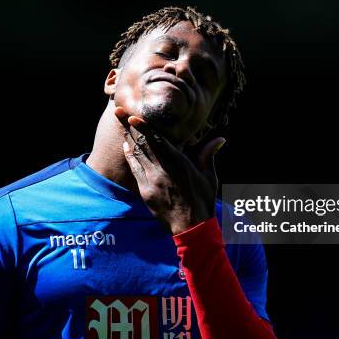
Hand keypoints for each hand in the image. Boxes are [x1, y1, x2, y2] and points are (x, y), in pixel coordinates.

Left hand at [115, 106, 225, 234]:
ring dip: (128, 138)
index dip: (143, 127)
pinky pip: (135, 170)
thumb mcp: (209, 176)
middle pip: (142, 143)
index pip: (158, 140)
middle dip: (129, 127)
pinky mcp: (145, 191)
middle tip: (118, 111)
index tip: (133, 116)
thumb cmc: (202, 200)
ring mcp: (152, 180)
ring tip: (120, 125)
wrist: (191, 226)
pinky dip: (130, 156)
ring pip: (136, 154)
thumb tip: (220, 139)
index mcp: (179, 163)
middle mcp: (163, 169)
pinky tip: (126, 146)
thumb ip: (209, 155)